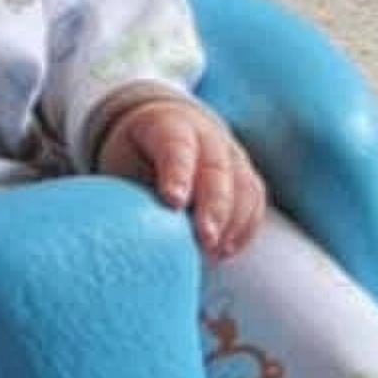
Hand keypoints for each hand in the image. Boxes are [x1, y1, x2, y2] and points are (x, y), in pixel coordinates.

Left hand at [97, 97, 265, 259]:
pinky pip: (254, 204)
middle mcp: (207, 137)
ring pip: (244, 187)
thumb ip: (134, 188)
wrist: (163, 137)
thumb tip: (143, 229)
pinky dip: (243, 231)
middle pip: (217, 169)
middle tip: (205, 239)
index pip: (176, 146)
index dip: (177, 173)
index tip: (173, 202)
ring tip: (213, 253)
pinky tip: (224, 252)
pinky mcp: (246, 179)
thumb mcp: (122, 164)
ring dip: (232, 224)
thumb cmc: (135, 156)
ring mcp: (232, 156)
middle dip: (213, 206)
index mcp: (169, 124)